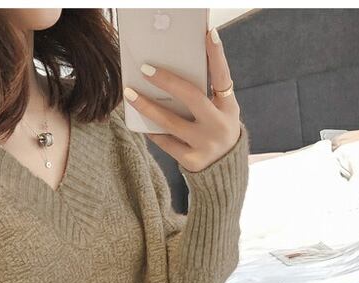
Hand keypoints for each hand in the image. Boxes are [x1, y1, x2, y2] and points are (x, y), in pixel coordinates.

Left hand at [122, 26, 241, 172]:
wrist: (223, 172)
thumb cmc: (215, 132)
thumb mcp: (219, 113)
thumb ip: (205, 96)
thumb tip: (173, 73)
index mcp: (228, 109)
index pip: (223, 77)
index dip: (217, 55)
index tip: (209, 33)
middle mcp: (218, 126)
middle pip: (191, 97)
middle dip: (167, 81)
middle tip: (146, 69)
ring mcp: (205, 144)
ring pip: (170, 122)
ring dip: (147, 106)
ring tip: (130, 94)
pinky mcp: (191, 160)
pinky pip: (166, 142)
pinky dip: (153, 131)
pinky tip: (141, 121)